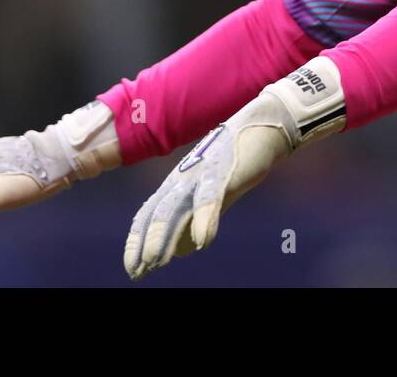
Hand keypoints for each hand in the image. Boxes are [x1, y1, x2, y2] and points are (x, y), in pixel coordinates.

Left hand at [123, 56, 345, 281]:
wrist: (264, 126)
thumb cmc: (237, 162)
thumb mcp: (212, 195)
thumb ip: (194, 221)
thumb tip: (179, 252)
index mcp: (177, 183)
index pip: (148, 212)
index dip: (137, 240)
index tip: (132, 267)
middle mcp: (182, 178)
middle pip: (155, 212)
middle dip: (144, 242)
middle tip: (138, 271)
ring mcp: (201, 173)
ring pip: (174, 206)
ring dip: (163, 235)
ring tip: (156, 262)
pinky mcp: (224, 172)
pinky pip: (209, 198)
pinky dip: (204, 220)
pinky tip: (203, 242)